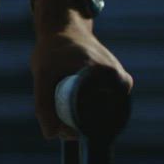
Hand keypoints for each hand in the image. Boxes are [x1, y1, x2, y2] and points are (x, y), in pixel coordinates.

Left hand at [31, 8, 132, 140]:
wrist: (63, 28)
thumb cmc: (52, 50)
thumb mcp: (42, 74)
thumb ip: (43, 104)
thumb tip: (50, 135)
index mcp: (107, 76)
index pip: (98, 117)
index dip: (78, 129)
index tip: (62, 131)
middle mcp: (120, 80)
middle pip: (102, 118)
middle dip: (79, 126)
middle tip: (59, 124)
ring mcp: (121, 81)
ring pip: (103, 113)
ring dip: (83, 118)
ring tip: (62, 110)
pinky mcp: (119, 83)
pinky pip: (104, 105)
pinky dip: (87, 109)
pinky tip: (72, 104)